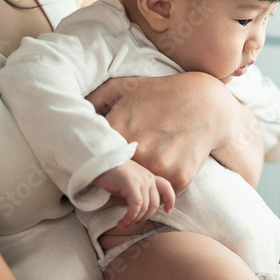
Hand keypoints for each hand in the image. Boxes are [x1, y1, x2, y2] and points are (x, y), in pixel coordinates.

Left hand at [87, 73, 233, 191]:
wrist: (209, 103)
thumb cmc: (164, 92)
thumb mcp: (126, 86)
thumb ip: (95, 99)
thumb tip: (71, 115)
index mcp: (119, 129)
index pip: (94, 159)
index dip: (97, 161)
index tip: (101, 161)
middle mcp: (138, 150)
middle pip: (114, 178)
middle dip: (117, 176)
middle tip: (124, 167)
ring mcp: (159, 166)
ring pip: (136, 190)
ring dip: (137, 185)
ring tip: (147, 166)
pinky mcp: (179, 177)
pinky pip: (160, 194)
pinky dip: (159, 187)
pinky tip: (164, 167)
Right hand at [93, 160, 174, 228]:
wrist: (100, 160)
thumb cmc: (111, 173)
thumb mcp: (129, 181)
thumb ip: (138, 190)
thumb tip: (140, 207)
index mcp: (149, 176)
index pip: (166, 187)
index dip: (170, 200)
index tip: (168, 211)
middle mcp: (148, 178)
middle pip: (155, 204)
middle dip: (145, 217)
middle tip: (133, 223)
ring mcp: (141, 181)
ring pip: (145, 207)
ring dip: (134, 220)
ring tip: (123, 224)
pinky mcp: (131, 184)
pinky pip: (136, 206)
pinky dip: (130, 216)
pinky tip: (122, 221)